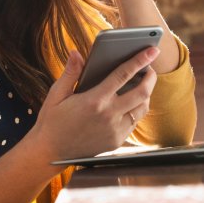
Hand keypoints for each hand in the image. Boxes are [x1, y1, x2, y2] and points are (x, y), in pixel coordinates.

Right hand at [29, 47, 158, 160]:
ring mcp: (115, 130)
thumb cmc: (52, 121)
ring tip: (142, 84)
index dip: (140, 60)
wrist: (51, 152)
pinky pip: (134, 122)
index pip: (123, 75)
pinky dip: (137, 110)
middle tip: (150, 68)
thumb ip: (70, 73)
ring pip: (142, 109)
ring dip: (146, 94)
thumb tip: (76, 53)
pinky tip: (131, 103)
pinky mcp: (116, 141)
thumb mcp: (56, 94)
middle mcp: (109, 116)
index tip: (152, 50)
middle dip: (151, 77)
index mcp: (94, 100)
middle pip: (142, 92)